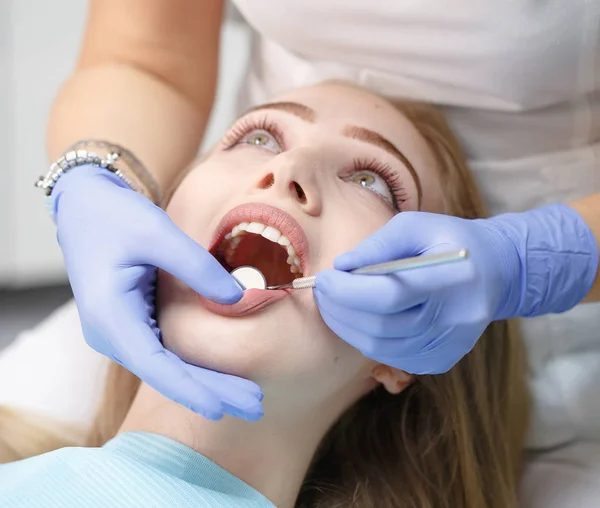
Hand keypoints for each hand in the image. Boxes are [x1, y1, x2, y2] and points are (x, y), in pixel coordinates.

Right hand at [52, 166, 262, 419]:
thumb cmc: (114, 217)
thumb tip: (238, 296)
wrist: (85, 207)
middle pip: (166, 373)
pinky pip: (164, 353)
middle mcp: (111, 333)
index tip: (221, 408)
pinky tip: (221, 374)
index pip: (154, 364)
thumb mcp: (157, 233)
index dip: (189, 388)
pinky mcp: (130, 325)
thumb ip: (197, 267)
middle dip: (211, 392)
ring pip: (167, 367)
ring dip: (207, 382)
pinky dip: (193, 365)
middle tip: (255, 406)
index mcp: (109, 316)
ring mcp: (120, 332)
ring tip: (248, 396)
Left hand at [313, 211, 521, 373]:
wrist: (497, 272)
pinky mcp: (441, 360)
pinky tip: (360, 318)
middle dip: (340, 309)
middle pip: (380, 326)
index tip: (324, 278)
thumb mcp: (417, 226)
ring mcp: (449, 346)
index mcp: (452, 279)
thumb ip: (378, 245)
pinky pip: (391, 356)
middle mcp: (454, 320)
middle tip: (322, 291)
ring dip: (346, 326)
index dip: (348, 290)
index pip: (390, 295)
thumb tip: (341, 267)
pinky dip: (366, 338)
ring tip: (333, 304)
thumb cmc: (451, 241)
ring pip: (381, 347)